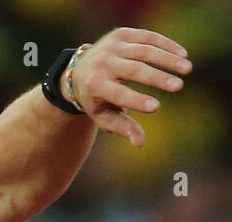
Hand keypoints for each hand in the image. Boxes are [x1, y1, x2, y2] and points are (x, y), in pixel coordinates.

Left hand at [66, 28, 192, 146]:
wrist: (78, 69)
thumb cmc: (95, 98)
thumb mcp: (104, 115)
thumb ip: (122, 127)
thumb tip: (140, 143)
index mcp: (94, 85)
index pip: (117, 94)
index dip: (136, 101)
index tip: (156, 108)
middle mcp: (102, 63)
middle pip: (134, 70)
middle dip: (157, 78)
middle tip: (179, 87)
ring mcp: (111, 46)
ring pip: (144, 50)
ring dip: (168, 59)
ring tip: (187, 69)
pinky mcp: (121, 34)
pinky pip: (147, 37)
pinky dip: (166, 45)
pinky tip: (182, 54)